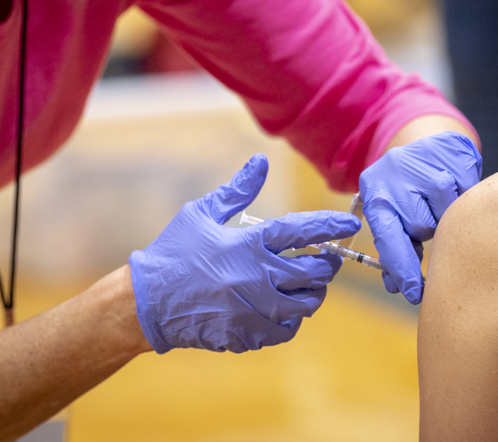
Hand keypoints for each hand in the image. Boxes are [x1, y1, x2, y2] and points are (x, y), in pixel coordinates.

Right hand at [129, 154, 360, 352]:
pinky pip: (288, 328)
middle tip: (327, 257)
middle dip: (328, 262)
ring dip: (313, 290)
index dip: (330, 225)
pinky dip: (292, 316)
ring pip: (307, 303)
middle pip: (315, 272)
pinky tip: (283, 305)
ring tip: (307, 281)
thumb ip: (238, 190)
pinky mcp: (249, 335)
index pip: (302, 232)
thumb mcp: (202, 214)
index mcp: (248, 245)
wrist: (147, 304)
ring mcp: (255, 311)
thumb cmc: (174, 253)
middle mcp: (257, 279)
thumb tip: (261, 162)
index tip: (350, 222)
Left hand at [360, 131, 481, 303]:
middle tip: (428, 214)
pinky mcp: (452, 149)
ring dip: (449, 212)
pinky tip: (456, 182)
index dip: (402, 268)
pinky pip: (468, 187)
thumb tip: (395, 287)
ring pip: (448, 208)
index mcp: (376, 194)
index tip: (414, 293)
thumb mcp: (393, 217)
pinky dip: (465, 192)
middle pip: (423, 225)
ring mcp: (424, 158)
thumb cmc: (408, 193)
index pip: (388, 238)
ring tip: (441, 198)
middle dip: (429, 228)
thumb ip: (394, 249)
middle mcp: (395, 173)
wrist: (426, 148)